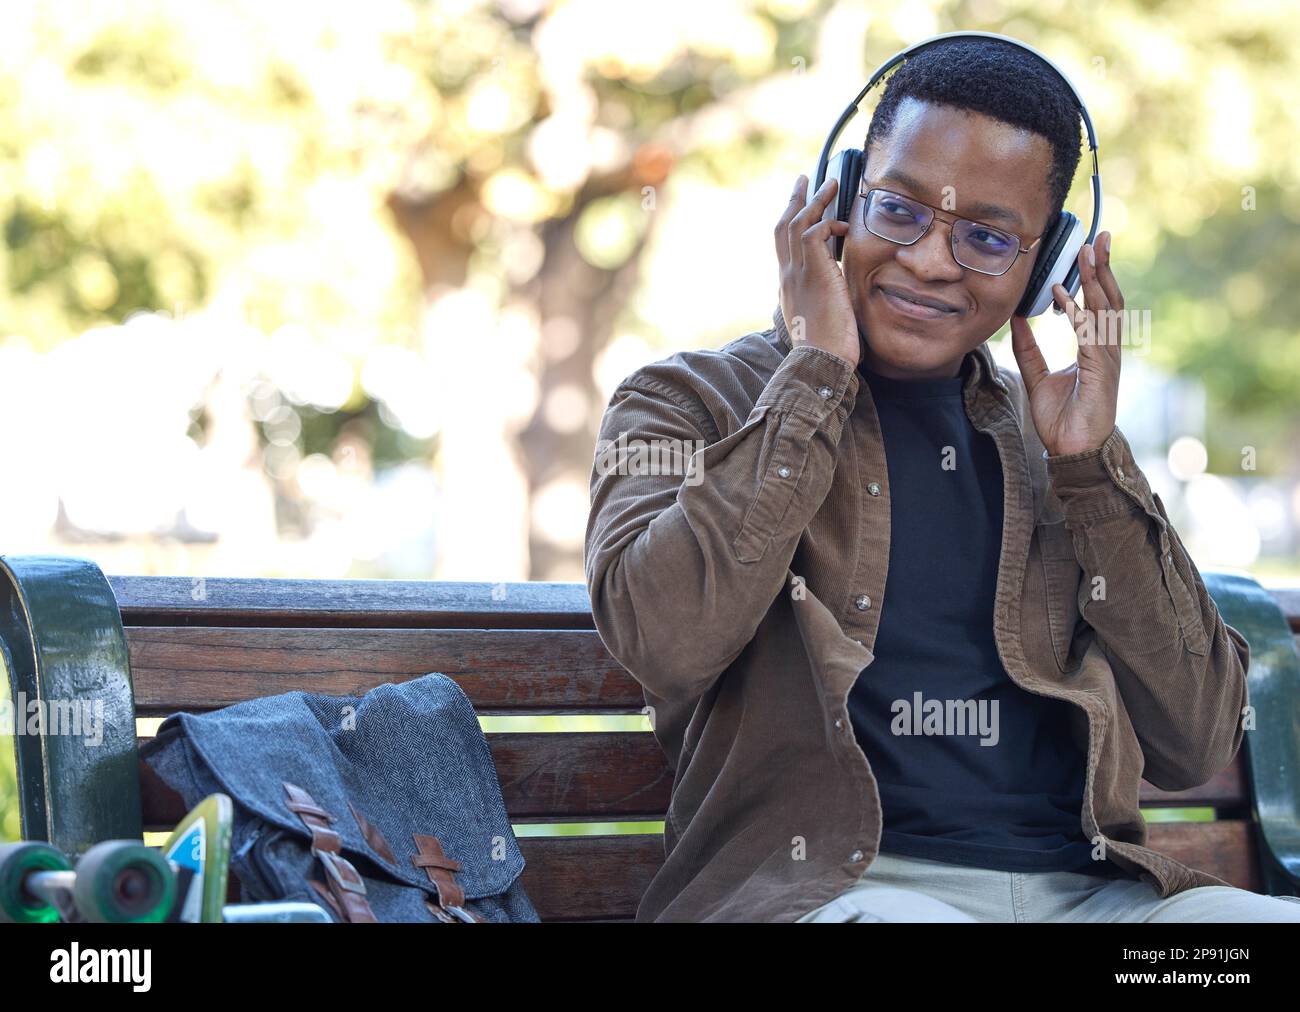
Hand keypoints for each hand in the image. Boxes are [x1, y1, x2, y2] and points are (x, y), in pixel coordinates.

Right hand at [775, 174, 859, 367]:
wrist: (820, 362)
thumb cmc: (825, 349)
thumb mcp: (821, 319)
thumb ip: (824, 299)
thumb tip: (838, 292)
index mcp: (788, 286)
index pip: (784, 246)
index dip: (791, 222)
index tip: (802, 206)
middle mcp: (788, 276)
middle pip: (783, 226)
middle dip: (795, 200)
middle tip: (805, 179)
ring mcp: (797, 274)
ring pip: (797, 224)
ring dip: (814, 201)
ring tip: (830, 183)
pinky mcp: (813, 274)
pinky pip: (812, 234)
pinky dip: (826, 224)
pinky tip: (842, 225)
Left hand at [1009, 230, 1122, 456]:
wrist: (1071, 450)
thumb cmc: (1061, 418)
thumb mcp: (1036, 376)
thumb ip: (1028, 348)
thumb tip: (1016, 319)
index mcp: (1095, 347)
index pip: (1098, 303)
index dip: (1094, 276)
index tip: (1088, 249)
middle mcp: (1105, 348)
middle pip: (1108, 298)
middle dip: (1104, 266)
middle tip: (1098, 236)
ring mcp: (1106, 357)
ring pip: (1104, 309)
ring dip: (1095, 279)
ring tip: (1087, 251)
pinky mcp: (1100, 369)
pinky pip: (1089, 333)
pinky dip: (1076, 311)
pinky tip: (1061, 294)